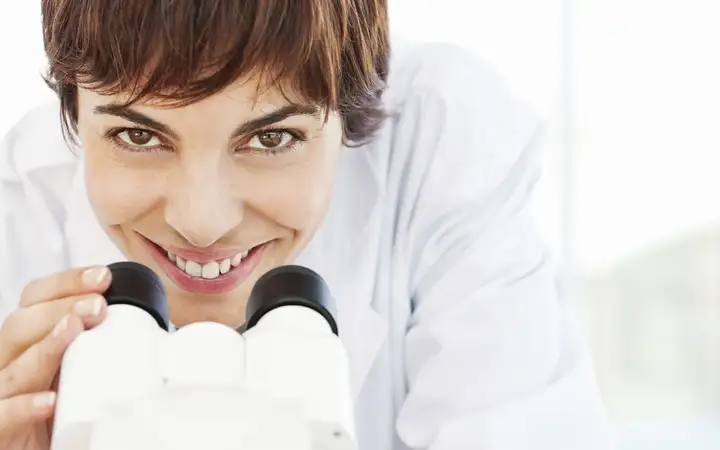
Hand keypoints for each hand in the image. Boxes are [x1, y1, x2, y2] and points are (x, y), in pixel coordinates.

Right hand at [0, 266, 110, 448]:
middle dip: (60, 308)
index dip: (65, 284)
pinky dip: (23, 406)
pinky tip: (48, 400)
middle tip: (98, 306)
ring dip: (45, 346)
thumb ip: (106, 351)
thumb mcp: (87, 372)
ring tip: (72, 330)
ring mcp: (2, 396)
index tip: (102, 277)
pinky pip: (2, 415)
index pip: (35, 301)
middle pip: (19, 325)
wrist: (63, 449)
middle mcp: (11, 364)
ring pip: (13, 367)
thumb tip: (162, 337)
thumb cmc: (67, 414)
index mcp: (31, 344)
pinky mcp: (1, 432)